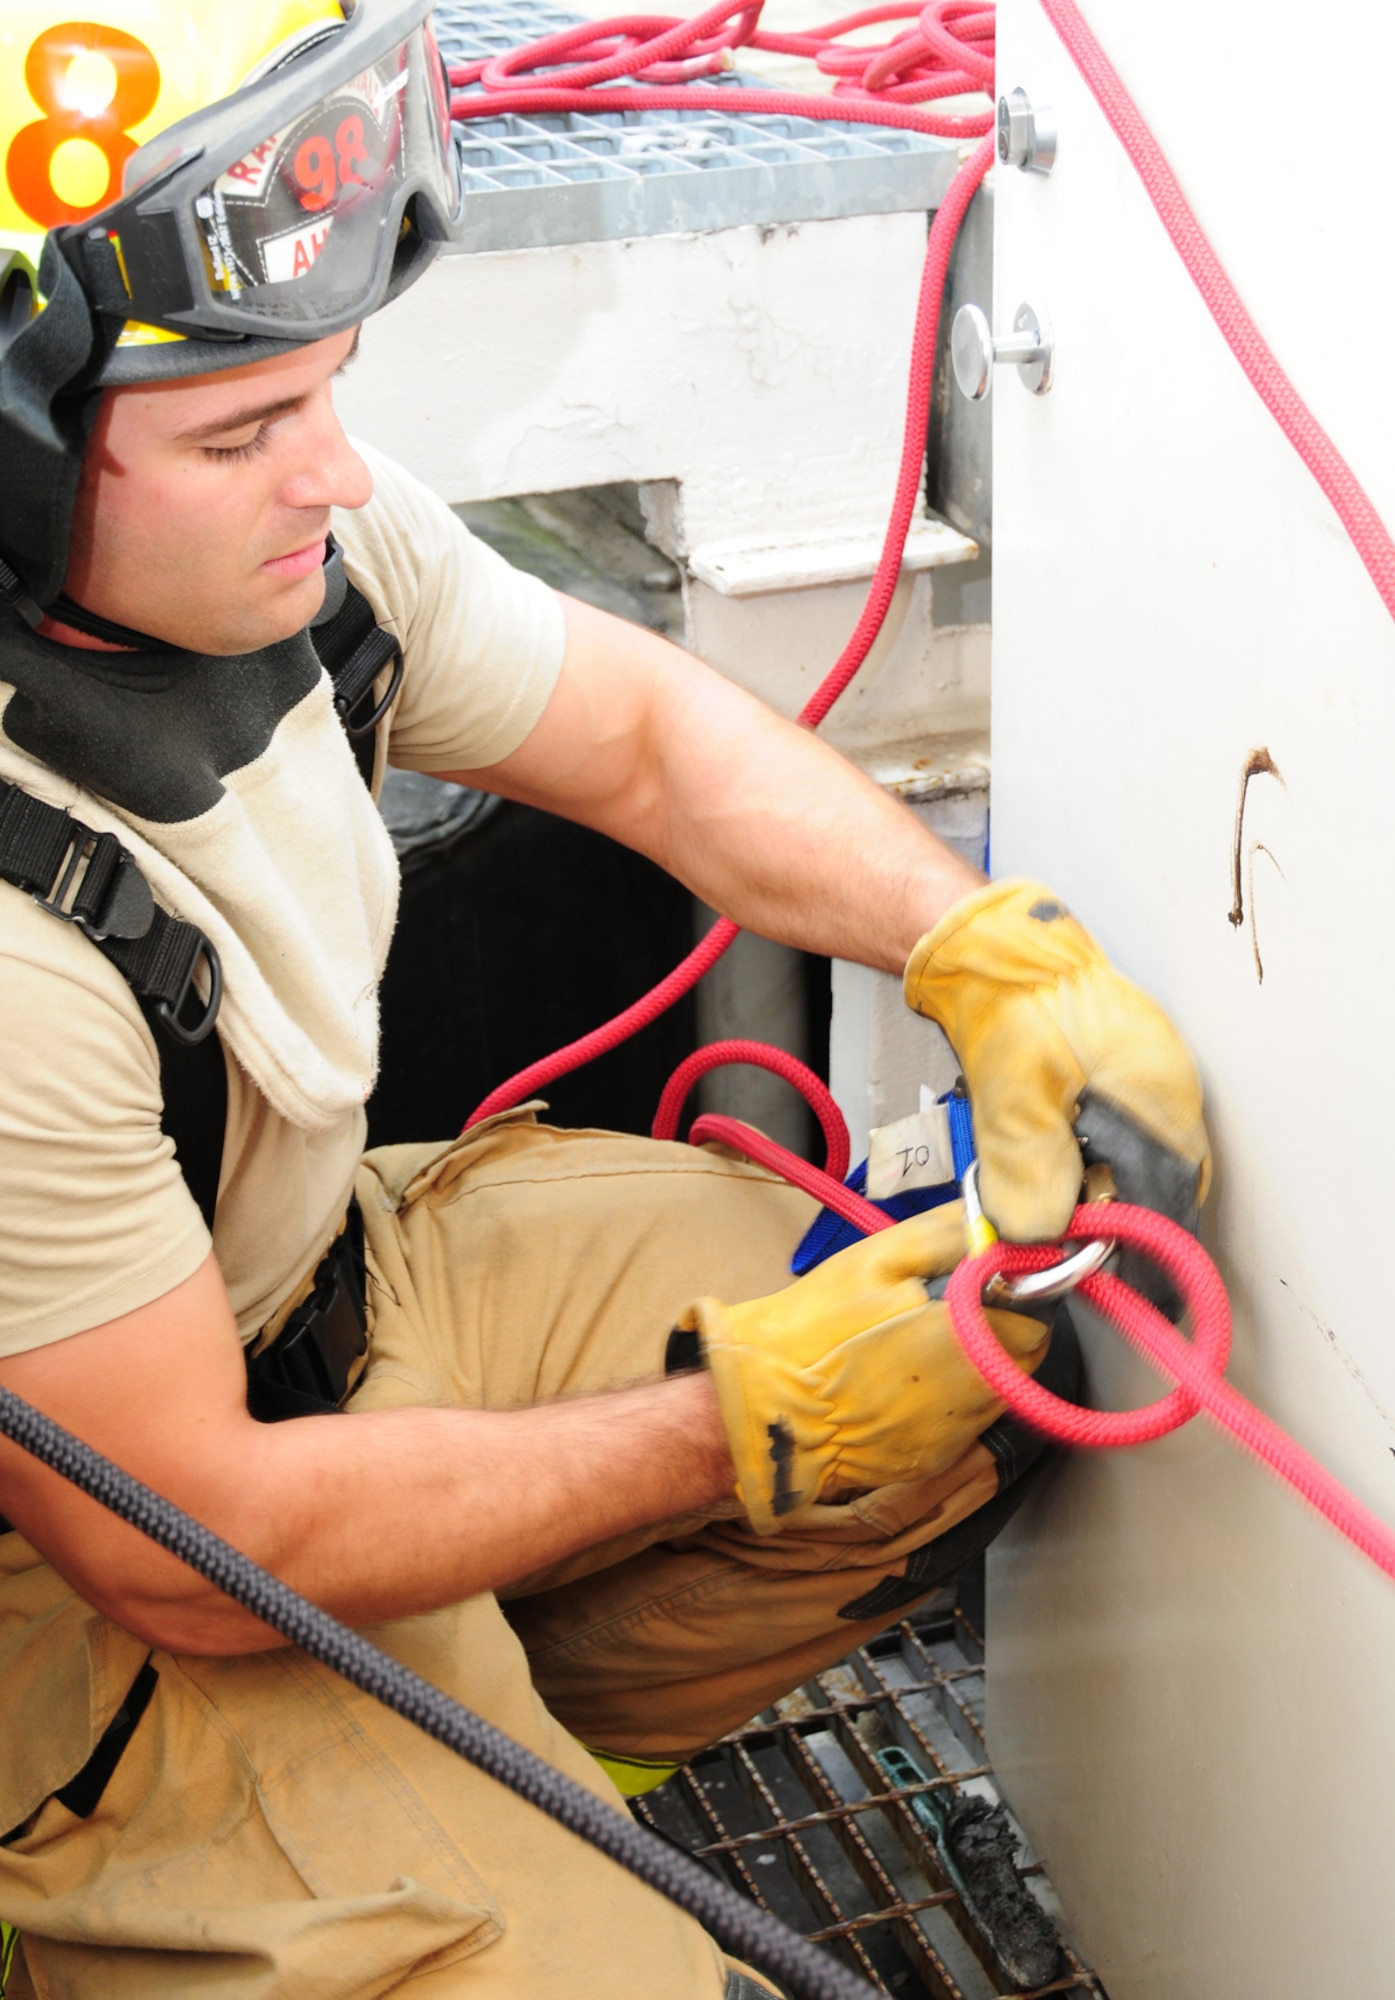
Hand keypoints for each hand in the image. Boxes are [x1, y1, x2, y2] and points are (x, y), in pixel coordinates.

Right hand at [675, 1205, 1048, 1534]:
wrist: (764, 1408)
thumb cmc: (815, 1329)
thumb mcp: (878, 1258)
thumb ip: (949, 1234)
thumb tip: (997, 1220)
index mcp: (971, 1339)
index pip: (1038, 1315)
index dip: (1014, 1291)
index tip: (985, 1280)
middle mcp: (977, 1396)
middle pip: (1025, 1356)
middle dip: (1000, 1328)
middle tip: (951, 1308)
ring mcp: (955, 1435)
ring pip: (996, 1390)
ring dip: (976, 1363)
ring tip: (920, 1343)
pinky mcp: (932, 1459)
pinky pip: (961, 1421)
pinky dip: (947, 1399)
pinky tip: (903, 1380)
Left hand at [904, 879, 1210, 1240]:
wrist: (993, 945)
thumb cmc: (1014, 1008)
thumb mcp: (1016, 1102)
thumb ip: (1030, 1175)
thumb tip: (1040, 1237)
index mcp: (1161, 1106)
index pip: (1170, 1209)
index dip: (1142, 1256)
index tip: (1116, 1291)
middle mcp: (1168, 1097)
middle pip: (1155, 1192)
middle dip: (1112, 1226)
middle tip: (1064, 1252)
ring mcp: (1147, 1082)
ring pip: (1132, 1166)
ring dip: (1093, 1193)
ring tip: (1045, 1204)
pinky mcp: (1118, 1075)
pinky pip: (1114, 1138)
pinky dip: (1084, 1161)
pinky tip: (1048, 1161)